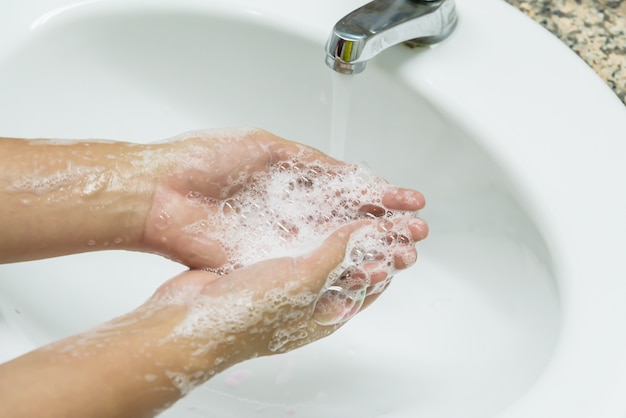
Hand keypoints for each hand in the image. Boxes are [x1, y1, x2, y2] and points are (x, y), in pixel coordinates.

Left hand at [139, 128, 426, 268]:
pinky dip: (337, 263)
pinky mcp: (264, 259)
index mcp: (292, 180)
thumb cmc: (202, 160)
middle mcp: (291, 212)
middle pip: (347, 220)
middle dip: (385, 223)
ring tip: (404, 248)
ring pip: (333, 244)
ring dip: (371, 245)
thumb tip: (344, 171)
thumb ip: (307, 161)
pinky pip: (305, 262)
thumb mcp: (265, 146)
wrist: (159, 192)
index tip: (410, 201)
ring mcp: (280, 237)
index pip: (346, 190)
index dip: (379, 196)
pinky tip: (366, 264)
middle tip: (418, 228)